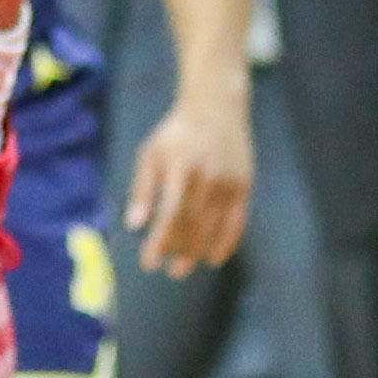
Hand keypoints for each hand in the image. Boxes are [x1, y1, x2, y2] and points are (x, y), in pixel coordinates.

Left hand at [128, 87, 253, 275]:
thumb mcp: (151, 153)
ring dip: (198, 252)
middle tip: (168, 270)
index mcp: (180, 167)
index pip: (169, 214)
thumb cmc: (176, 134)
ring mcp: (228, 182)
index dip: (159, 242)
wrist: (216, 107)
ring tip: (183, 267)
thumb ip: (143, 189)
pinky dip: (226, 243)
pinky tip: (214, 257)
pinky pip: (237, 222)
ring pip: (213, 227)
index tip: (148, 263)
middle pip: (192, 224)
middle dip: (178, 251)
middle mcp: (206, 176)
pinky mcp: (244, 185)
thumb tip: (134, 225)